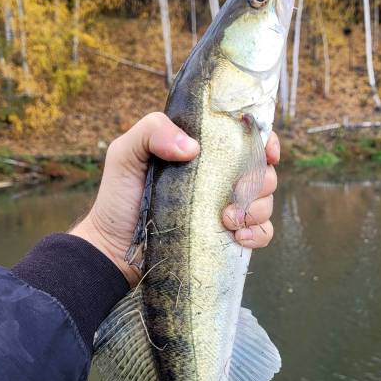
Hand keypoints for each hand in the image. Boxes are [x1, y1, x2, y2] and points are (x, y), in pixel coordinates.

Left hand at [70, 112, 278, 286]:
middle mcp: (220, 178)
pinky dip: (258, 233)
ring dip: (256, 209)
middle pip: (263, 171)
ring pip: (266, 202)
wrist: (114, 248)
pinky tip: (238, 237)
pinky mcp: (228, 238)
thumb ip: (152, 131)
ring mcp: (227, 209)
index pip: (247, 138)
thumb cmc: (118, 197)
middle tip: (232, 195)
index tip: (266, 151)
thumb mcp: (125, 153)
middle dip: (258, 182)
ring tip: (227, 220)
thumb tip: (193, 148)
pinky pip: (262, 233)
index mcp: (203, 152)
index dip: (265, 141)